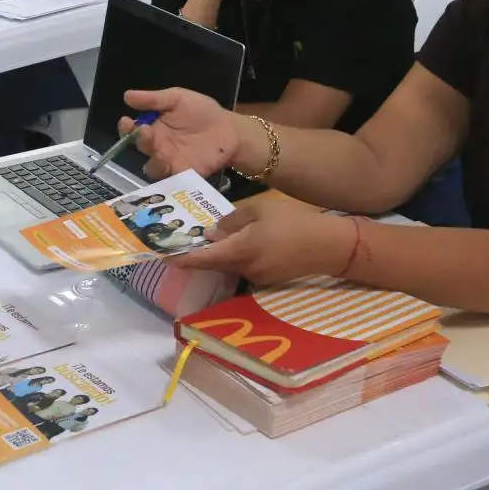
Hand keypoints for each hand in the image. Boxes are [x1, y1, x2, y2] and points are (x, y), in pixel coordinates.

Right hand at [120, 87, 241, 179]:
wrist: (229, 129)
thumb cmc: (202, 111)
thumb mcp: (177, 98)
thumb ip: (154, 99)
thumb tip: (127, 96)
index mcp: (153, 126)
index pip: (131, 130)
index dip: (126, 127)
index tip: (126, 122)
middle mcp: (157, 146)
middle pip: (140, 148)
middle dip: (140, 140)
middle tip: (146, 131)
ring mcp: (169, 162)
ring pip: (152, 167)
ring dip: (153, 161)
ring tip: (162, 153)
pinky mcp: (183, 175)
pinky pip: (171, 180)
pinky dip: (170, 178)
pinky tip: (173, 169)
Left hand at [171, 195, 360, 284]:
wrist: (328, 246)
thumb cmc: (293, 221)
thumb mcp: (260, 210)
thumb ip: (231, 221)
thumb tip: (210, 232)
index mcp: (239, 251)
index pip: (201, 258)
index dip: (179, 257)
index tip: (160, 253)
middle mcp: (243, 269)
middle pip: (212, 264)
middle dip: (196, 255)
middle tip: (180, 241)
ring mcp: (256, 278)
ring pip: (227, 266)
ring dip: (217, 256)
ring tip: (209, 239)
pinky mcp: (267, 280)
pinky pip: (243, 268)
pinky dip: (235, 258)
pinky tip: (239, 244)